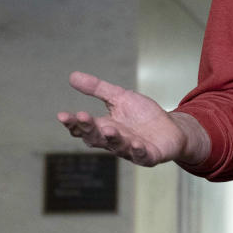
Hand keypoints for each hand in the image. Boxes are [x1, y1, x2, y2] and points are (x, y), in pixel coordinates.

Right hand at [57, 71, 207, 166]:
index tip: (62, 115)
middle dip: (88, 128)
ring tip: (109, 128)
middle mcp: (115, 141)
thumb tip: (72, 76)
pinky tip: (136, 144)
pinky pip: (142, 155)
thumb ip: (98, 89)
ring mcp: (131, 150)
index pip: (84, 127)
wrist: (171, 128)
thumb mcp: (120, 97)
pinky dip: (138, 151)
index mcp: (105, 127)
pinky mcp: (149, 155)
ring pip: (118, 147)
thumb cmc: (143, 115)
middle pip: (97, 137)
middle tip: (81, 116)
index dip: (73, 123)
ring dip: (113, 138)